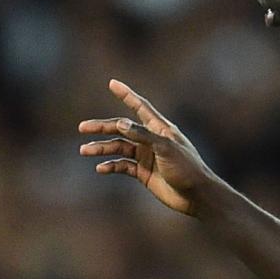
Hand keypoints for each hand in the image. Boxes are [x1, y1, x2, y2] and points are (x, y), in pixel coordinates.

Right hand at [80, 79, 219, 217]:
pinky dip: (110, 166)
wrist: (196, 195)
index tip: (112, 83)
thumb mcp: (166, 149)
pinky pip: (122, 166)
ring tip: (84, 151)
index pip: (140, 107)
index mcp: (160, 128)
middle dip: (102, 128)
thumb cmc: (187, 168)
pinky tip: (100, 169)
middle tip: (82, 128)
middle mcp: (150, 139)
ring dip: (101, 148)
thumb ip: (143, 135)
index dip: (126, 95)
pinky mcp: (143, 172)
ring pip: (118, 148)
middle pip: (122, 128)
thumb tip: (120, 123)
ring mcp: (146, 156)